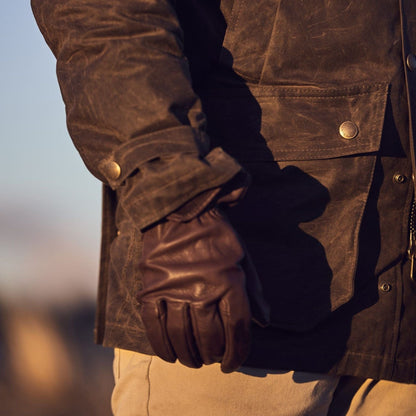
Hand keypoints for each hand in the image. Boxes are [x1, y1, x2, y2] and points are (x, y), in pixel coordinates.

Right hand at [137, 207, 251, 372]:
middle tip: (211, 359)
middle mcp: (202, 290)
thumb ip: (253, 292)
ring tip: (193, 361)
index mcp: (229, 282)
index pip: (237, 329)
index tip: (232, 364)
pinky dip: (162, 346)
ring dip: (189, 356)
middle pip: (209, 338)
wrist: (182, 211)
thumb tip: (264, 323)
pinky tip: (168, 356)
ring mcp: (174, 291)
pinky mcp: (151, 288)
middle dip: (212, 355)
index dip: (236, 353)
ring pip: (182, 336)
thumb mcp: (243, 259)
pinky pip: (154, 326)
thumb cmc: (217, 235)